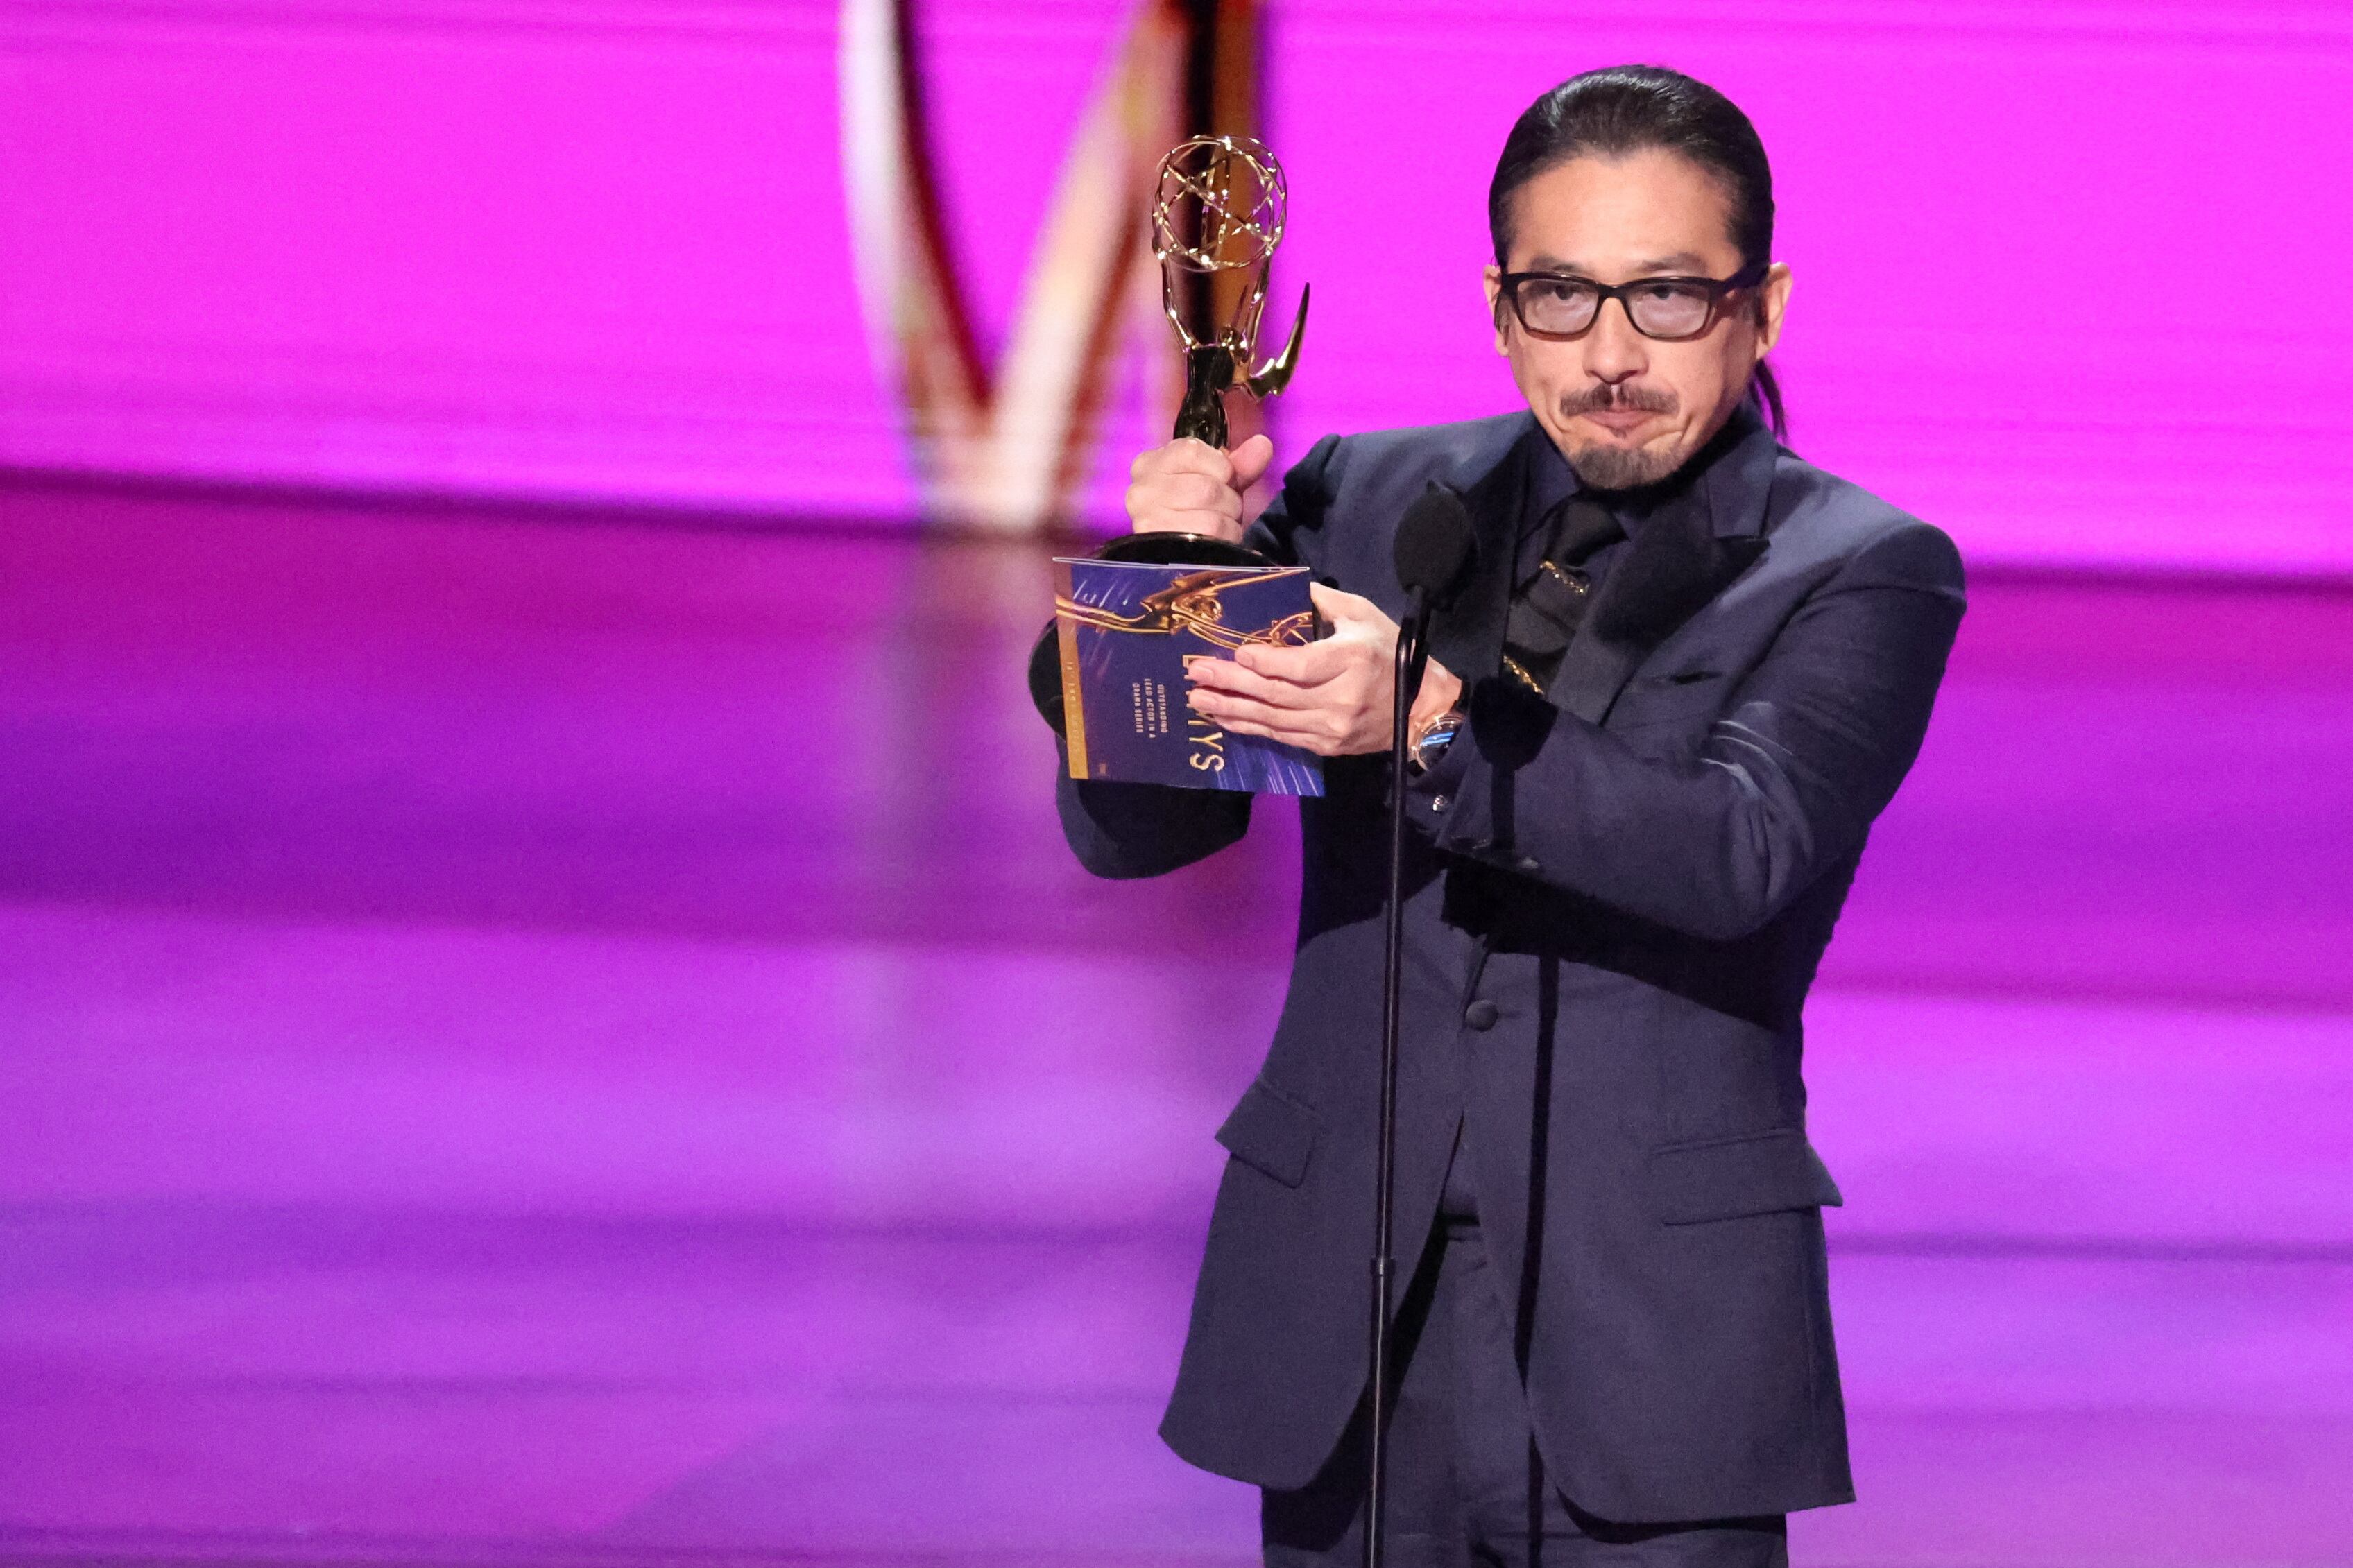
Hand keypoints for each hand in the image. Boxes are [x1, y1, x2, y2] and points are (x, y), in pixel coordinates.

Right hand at [1124, 433, 1274, 543]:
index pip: (1191, 451)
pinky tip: (1219, 539)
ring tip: (1220, 523)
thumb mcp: (1218, 479)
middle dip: (1228, 499)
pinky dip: (1227, 537)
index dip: (1220, 468)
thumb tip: (1263, 444)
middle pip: (1206, 488)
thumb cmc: (1198, 507)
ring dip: (1228, 521)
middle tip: (1223, 508)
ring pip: (1211, 516)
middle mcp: (1141, 490)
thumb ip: (1240, 463)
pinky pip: (1210, 537)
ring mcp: (1147, 521)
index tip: (1221, 479)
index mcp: (1150, 463)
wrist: (1177, 552)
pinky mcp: (1161, 548)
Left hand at [1185, 583, 1463, 756]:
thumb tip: (1280, 583)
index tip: (1237, 651)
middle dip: (1232, 683)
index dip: (1266, 662)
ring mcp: (1332, 726)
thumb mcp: (1362, 614)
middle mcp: (1340, 697)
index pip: (1300, 666)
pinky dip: (1249, 727)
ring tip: (1197, 698)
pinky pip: (1280, 737)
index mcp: (1351, 659)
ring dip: (1231, 708)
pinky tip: (1224, 717)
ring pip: (1273, 720)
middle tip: (1196, 673)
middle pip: (1277, 694)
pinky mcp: (1326, 745)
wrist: (1420, 707)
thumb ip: (1322, 600)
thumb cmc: (1388, 651)